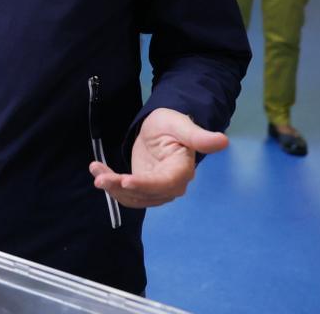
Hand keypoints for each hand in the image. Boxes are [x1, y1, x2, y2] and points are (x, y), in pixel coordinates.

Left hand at [89, 107, 227, 207]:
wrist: (161, 128)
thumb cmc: (172, 124)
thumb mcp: (181, 125)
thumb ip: (198, 136)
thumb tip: (223, 141)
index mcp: (182, 170)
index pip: (164, 184)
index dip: (145, 185)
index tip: (126, 181)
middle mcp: (170, 185)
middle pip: (146, 194)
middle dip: (121, 188)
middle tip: (100, 179)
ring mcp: (156, 189)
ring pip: (133, 197)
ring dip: (112, 187)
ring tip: (96, 171)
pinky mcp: (142, 187)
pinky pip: (126, 192)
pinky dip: (110, 184)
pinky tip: (97, 169)